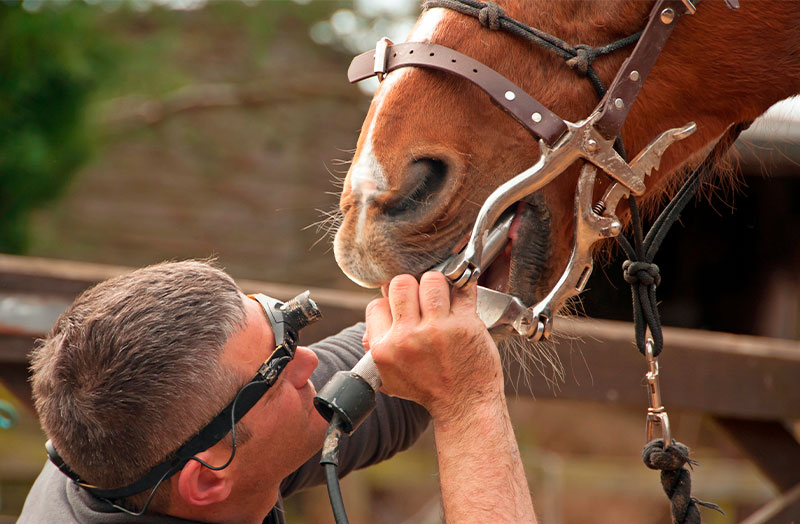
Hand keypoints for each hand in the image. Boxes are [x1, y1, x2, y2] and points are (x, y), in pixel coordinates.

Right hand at [364, 271, 502, 421]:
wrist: (464, 405)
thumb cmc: (429, 389)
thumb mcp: (390, 377)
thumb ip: (375, 347)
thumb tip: (376, 314)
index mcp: (384, 349)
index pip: (377, 304)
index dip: (390, 304)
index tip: (403, 309)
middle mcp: (408, 338)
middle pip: (401, 284)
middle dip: (411, 286)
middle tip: (421, 297)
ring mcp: (437, 329)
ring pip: (431, 280)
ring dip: (437, 284)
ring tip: (441, 295)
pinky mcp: (465, 324)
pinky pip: (462, 289)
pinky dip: (462, 286)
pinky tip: (461, 293)